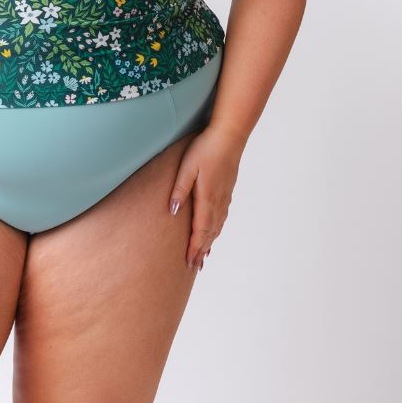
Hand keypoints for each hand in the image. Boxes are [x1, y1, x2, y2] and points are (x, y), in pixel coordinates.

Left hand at [168, 123, 244, 271]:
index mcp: (207, 198)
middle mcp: (218, 201)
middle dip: (202, 250)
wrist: (229, 136)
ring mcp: (225, 196)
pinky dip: (217, 229)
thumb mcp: (187, 167)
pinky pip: (222, 217)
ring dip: (210, 242)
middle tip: (195, 266)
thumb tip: (172, 212)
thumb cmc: (206, 148)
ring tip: (204, 255)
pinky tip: (215, 231)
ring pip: (218, 226)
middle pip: (210, 232)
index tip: (189, 263)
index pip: (200, 230)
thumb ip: (180, 190)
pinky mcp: (227, 190)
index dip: (195, 248)